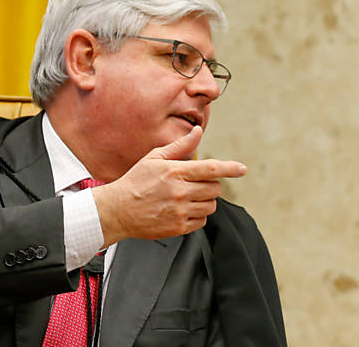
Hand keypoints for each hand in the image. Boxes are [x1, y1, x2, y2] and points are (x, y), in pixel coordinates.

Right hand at [92, 125, 246, 245]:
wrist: (117, 210)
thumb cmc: (136, 181)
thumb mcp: (155, 158)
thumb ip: (181, 146)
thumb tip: (198, 131)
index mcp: (175, 172)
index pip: (211, 169)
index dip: (230, 168)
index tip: (242, 169)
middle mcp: (180, 192)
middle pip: (214, 189)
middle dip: (209, 185)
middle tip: (194, 184)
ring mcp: (179, 211)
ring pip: (210, 206)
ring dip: (205, 200)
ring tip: (188, 197)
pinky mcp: (177, 227)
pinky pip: (201, 221)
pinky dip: (197, 215)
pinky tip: (182, 210)